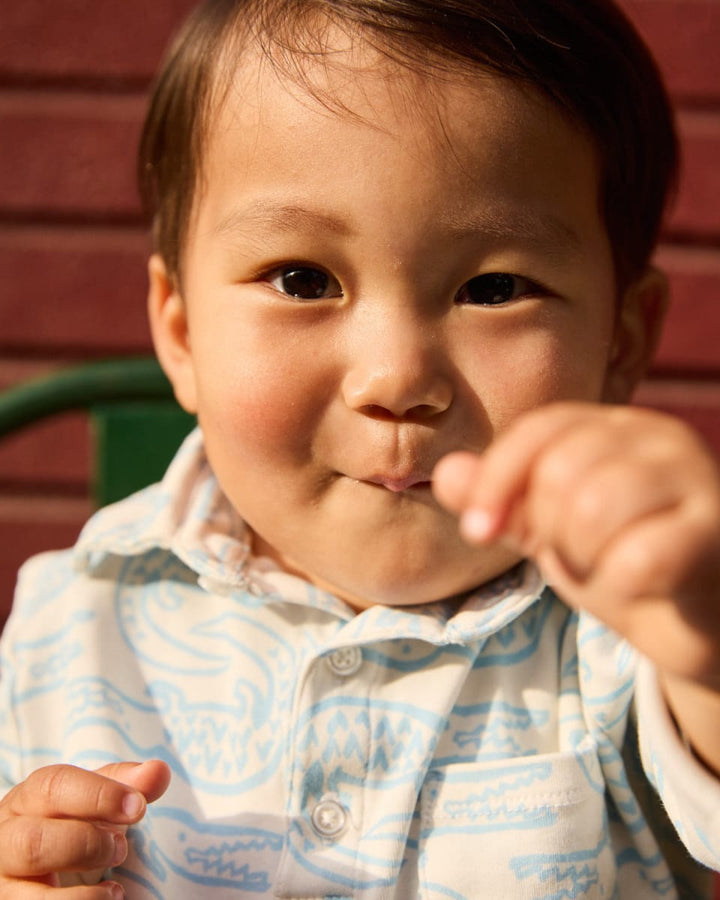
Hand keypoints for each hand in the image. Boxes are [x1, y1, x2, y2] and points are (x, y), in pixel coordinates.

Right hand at [0, 760, 170, 897]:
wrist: (41, 864)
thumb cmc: (70, 822)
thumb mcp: (97, 799)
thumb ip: (127, 783)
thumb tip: (159, 770)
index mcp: (26, 799)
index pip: (52, 786)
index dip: (99, 795)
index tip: (138, 807)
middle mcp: (6, 840)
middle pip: (35, 841)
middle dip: (87, 844)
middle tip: (121, 848)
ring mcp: (3, 883)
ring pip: (27, 896)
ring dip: (80, 896)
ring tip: (114, 888)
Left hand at [433, 402, 719, 688]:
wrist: (698, 618)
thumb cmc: (621, 560)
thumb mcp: (548, 529)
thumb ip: (501, 500)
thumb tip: (445, 473)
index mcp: (615, 427)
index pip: (539, 430)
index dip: (497, 479)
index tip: (477, 531)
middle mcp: (659, 437)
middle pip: (560, 471)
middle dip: (549, 532)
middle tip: (578, 556)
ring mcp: (695, 479)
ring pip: (592, 508)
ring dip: (584, 558)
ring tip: (608, 568)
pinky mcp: (715, 531)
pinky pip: (639, 557)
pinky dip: (621, 585)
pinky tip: (642, 586)